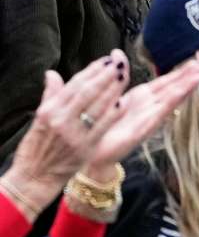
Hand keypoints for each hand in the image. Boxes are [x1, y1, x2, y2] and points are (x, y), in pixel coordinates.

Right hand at [3, 52, 130, 218]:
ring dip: (114, 89)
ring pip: (98, 106)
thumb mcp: (39, 119)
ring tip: (125, 75)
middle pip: (88, 92)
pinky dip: (114, 112)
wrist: (35, 177)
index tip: (106, 59)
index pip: (74, 85)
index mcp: (49, 110)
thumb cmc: (37, 147)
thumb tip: (52, 73)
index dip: (92, 70)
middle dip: (106, 75)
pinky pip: (104, 125)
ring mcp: (74, 134)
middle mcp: (61, 120)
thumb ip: (50, 95)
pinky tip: (124, 101)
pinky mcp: (86, 147)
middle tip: (120, 61)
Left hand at [85, 58, 198, 170]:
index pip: (165, 82)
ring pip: (171, 98)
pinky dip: (173, 101)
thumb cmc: (100, 125)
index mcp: (141, 98)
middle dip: (189, 77)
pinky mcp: (143, 129)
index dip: (180, 71)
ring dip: (187, 87)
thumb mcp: (108, 94)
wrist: (90, 154)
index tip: (195, 61)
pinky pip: (160, 112)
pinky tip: (183, 91)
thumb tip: (116, 52)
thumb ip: (117, 74)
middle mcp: (148, 107)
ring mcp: (148, 118)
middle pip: (173, 88)